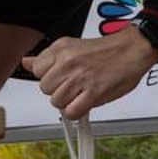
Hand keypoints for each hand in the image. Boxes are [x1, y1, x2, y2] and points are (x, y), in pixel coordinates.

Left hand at [20, 29, 157, 119]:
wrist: (131, 50)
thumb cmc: (104, 50)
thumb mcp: (70, 46)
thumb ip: (47, 57)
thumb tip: (26, 62)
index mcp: (60, 50)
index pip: (36, 70)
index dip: (47, 77)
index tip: (57, 78)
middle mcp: (67, 62)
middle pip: (44, 88)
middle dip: (56, 91)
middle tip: (71, 87)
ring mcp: (80, 78)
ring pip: (56, 101)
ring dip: (67, 103)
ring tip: (78, 95)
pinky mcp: (94, 92)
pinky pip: (72, 112)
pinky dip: (76, 112)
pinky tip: (83, 104)